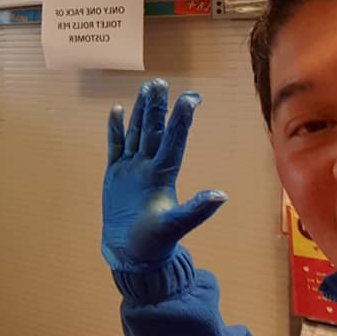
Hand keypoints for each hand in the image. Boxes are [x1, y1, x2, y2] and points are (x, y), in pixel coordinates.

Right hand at [101, 78, 226, 270]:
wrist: (130, 252)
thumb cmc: (154, 242)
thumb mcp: (176, 225)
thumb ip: (196, 209)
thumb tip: (221, 195)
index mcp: (163, 175)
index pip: (173, 140)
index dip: (181, 120)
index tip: (190, 98)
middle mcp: (148, 166)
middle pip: (154, 130)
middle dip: (158, 107)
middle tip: (161, 83)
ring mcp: (131, 168)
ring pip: (137, 132)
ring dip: (141, 111)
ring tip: (146, 88)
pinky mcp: (115, 174)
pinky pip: (115, 146)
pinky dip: (115, 128)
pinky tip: (117, 110)